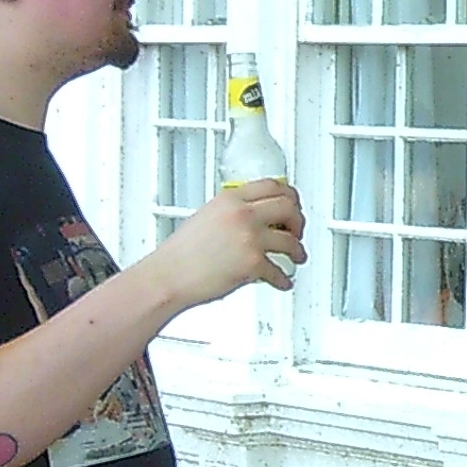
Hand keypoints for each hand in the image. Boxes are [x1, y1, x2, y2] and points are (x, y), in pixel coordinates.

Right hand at [153, 179, 306, 304]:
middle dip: (298, 222)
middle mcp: (242, 215)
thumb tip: (253, 216)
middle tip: (297, 231)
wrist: (168, 276)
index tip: (294, 203)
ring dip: (298, 251)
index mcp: (230, 200)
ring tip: (297, 257)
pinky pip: (279, 271)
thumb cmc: (180, 253)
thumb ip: (231, 212)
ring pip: (291, 242)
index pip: (272, 186)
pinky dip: (284, 279)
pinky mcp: (253, 263)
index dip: (289, 195)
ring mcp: (250, 238)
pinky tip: (283, 280)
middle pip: (288, 208)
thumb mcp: (205, 217)